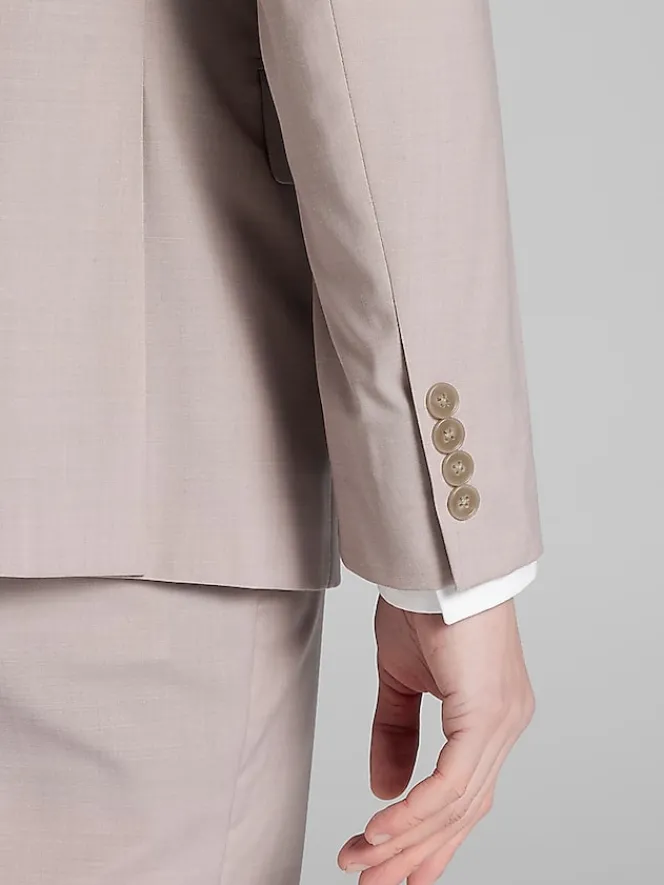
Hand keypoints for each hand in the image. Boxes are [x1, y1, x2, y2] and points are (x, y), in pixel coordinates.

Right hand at [337, 597, 534, 883]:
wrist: (436, 560)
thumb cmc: (425, 606)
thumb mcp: (399, 679)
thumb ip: (394, 731)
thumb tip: (384, 789)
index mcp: (489, 718)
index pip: (463, 794)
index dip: (429, 836)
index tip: (394, 867)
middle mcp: (505, 725)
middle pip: (462, 810)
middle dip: (413, 852)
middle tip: (371, 881)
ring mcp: (502, 721)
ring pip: (456, 803)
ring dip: (405, 838)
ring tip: (363, 862)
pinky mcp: (487, 713)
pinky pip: (452, 780)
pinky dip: (416, 810)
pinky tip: (383, 830)